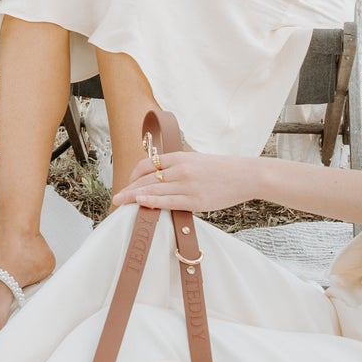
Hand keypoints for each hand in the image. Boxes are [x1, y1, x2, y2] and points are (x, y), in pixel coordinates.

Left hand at [112, 149, 259, 214]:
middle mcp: (180, 169)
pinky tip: (140, 204)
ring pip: (153, 190)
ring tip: (121, 204)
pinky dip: (151, 202)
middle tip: (116, 198)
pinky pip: (168, 201)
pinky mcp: (195, 200)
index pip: (148, 164)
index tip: (128, 184)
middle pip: (146, 178)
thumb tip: (161, 178)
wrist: (245, 175)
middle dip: (129, 189)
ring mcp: (187, 185)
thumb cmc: (221, 170)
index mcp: (180, 157)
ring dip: (134, 198)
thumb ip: (178, 168)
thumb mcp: (196, 161)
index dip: (134, 174)